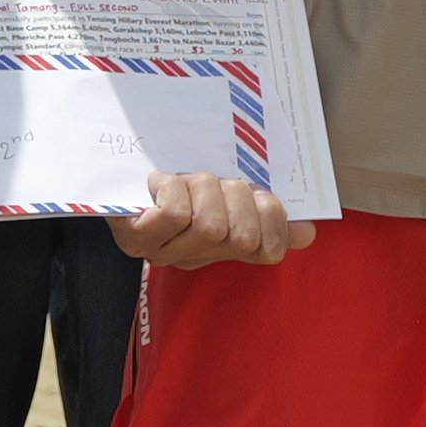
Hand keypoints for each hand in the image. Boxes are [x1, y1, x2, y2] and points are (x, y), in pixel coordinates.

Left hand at [115, 173, 311, 270]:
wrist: (117, 169)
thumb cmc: (180, 180)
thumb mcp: (228, 192)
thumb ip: (267, 214)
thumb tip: (307, 233)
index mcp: (222, 248)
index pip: (268, 251)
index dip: (272, 218)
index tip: (259, 195)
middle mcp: (195, 257)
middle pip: (239, 235)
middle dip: (235, 194)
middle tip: (218, 181)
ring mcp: (164, 252)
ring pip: (208, 224)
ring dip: (203, 187)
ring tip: (189, 179)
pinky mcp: (136, 239)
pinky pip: (174, 214)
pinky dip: (174, 188)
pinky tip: (163, 181)